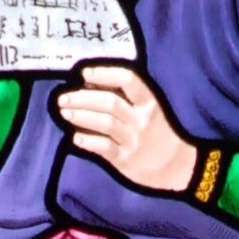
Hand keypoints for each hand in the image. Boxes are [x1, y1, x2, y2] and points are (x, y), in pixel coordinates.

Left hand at [55, 63, 197, 193]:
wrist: (175, 165)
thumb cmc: (154, 130)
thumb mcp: (146, 109)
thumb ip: (121, 96)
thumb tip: (88, 82)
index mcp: (148, 102)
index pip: (128, 80)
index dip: (104, 74)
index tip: (84, 73)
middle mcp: (142, 120)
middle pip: (111, 103)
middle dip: (83, 98)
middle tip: (62, 98)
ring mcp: (134, 140)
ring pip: (106, 124)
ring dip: (82, 116)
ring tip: (64, 112)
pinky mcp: (125, 160)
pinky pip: (104, 148)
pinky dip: (88, 141)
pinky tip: (75, 137)